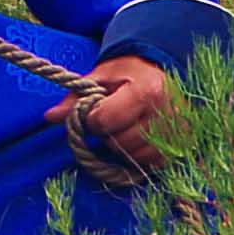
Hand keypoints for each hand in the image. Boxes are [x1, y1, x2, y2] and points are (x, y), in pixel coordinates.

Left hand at [47, 52, 174, 176]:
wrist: (166, 71)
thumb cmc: (131, 71)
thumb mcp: (102, 76)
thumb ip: (76, 98)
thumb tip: (49, 117)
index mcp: (145, 92)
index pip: (104, 121)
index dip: (92, 119)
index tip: (95, 110)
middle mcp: (165, 115)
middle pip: (117, 142)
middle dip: (107, 134)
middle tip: (113, 117)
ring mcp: (178, 134)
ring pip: (133, 156)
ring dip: (122, 146)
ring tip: (127, 125)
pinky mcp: (183, 147)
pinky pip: (150, 164)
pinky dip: (139, 154)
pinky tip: (140, 137)